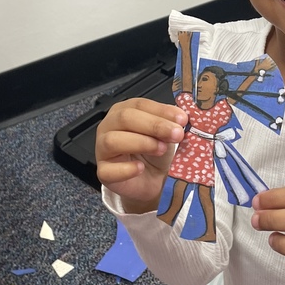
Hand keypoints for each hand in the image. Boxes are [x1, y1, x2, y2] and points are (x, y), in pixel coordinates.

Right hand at [95, 97, 187, 212]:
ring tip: (161, 149)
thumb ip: (171, 124)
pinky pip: (107, 170)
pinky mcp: (103, 172)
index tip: (182, 119)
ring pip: (113, 140)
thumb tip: (180, 119)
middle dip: (154, 125)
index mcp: (123, 111)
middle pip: (125, 118)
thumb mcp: (166, 133)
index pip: (139, 104)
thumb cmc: (157, 151)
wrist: (154, 179)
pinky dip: (126, 169)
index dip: (161, 111)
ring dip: (141, 143)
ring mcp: (102, 149)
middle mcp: (109, 126)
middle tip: (176, 134)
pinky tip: (141, 168)